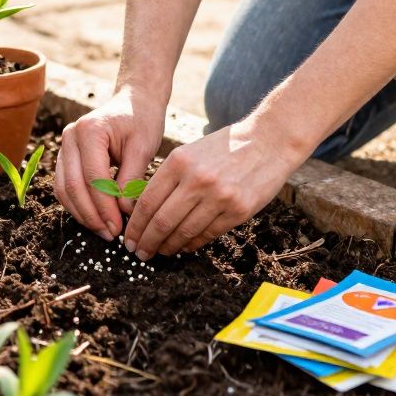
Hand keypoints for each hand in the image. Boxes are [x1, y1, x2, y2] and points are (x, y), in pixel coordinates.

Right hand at [53, 89, 165, 240]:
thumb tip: (122, 213)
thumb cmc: (142, 121)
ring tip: (103, 231)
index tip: (120, 227)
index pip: (93, 177)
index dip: (105, 206)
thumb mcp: (143, 147)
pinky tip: (95, 219)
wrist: (134, 102)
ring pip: (64, 189)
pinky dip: (77, 205)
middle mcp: (70, 136)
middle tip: (111, 234)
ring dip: (82, 214)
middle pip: (73, 185)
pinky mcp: (66, 156)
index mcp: (89, 130)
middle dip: (92, 215)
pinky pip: (64, 186)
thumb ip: (131, 179)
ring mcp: (64, 146)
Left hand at [123, 118, 303, 259]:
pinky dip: (192, 244)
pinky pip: (207, 234)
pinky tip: (183, 246)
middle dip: (147, 242)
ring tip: (160, 252)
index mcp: (179, 162)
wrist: (267, 142)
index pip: (148, 202)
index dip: (135, 226)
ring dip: (168, 246)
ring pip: (184, 232)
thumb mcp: (189, 152)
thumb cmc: (223, 148)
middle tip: (139, 252)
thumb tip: (143, 211)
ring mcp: (219, 197)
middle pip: (162, 222)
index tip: (128, 239)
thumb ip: (168, 178)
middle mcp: (197, 180)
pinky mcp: (238, 211)